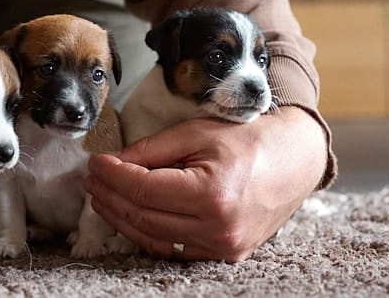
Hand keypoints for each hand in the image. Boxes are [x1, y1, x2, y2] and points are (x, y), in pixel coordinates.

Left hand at [84, 106, 326, 261]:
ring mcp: (223, 246)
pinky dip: (147, 233)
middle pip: (143, 217)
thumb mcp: (197, 133)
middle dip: (110, 196)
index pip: (142, 189)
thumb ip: (151, 150)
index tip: (95, 163)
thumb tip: (113, 162)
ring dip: (122, 217)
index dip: (112, 176)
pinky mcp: (226, 254)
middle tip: (92, 179)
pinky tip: (130, 215)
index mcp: (212, 194)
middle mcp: (218, 227)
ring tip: (103, 196)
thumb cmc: (249, 140)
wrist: (295, 160)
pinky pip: (174, 248)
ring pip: (153, 238)